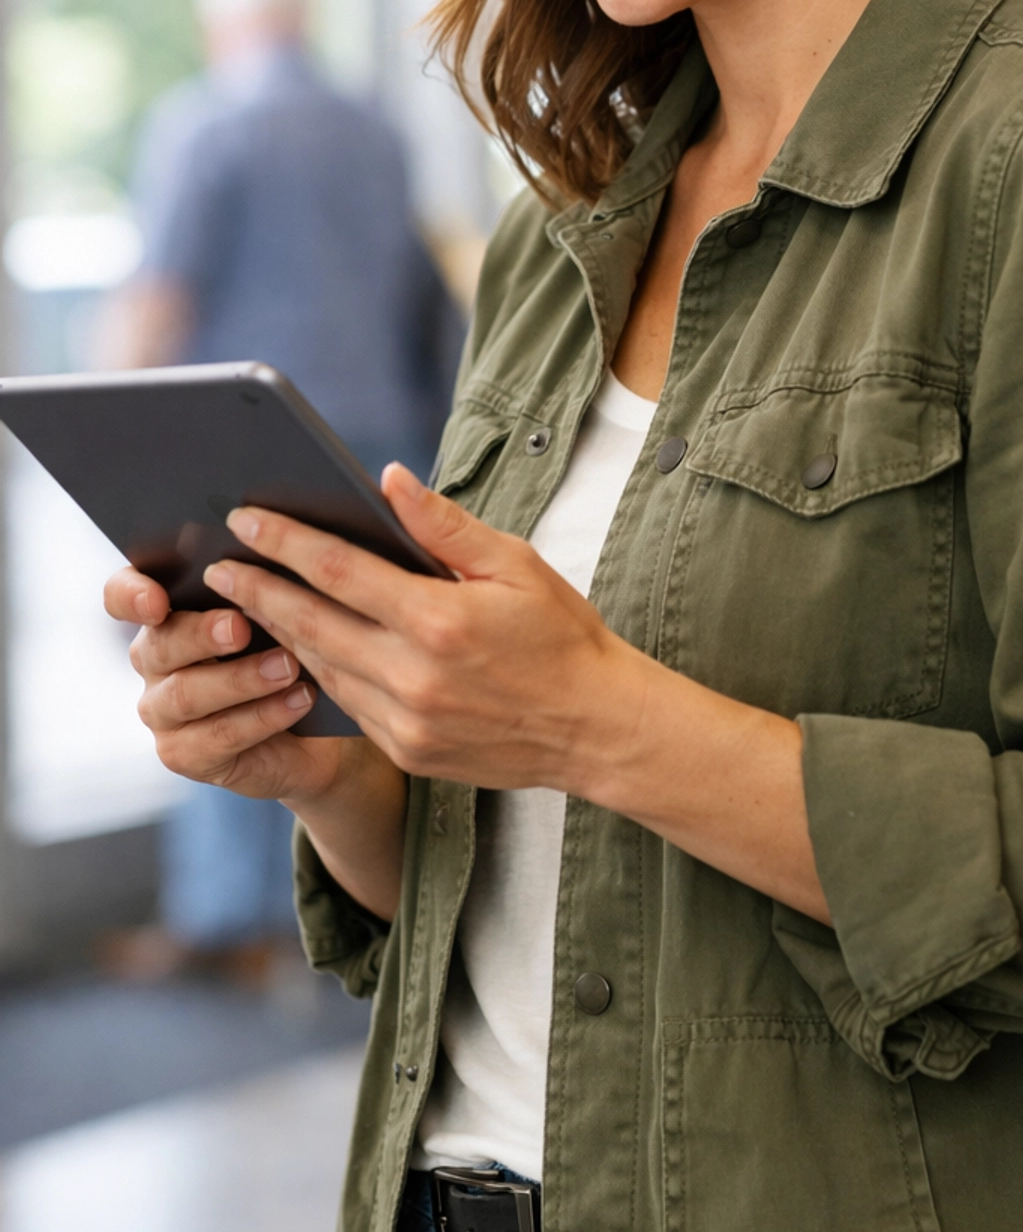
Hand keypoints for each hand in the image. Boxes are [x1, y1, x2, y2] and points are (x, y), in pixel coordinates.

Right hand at [104, 566, 408, 920]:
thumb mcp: (287, 604)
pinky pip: (215, 738)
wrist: (320, 723)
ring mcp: (164, 711)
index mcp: (166, 611)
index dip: (131, 595)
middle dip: (201, 634)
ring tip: (289, 666)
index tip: (157, 599)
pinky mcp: (186, 754)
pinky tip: (299, 700)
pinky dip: (261, 717)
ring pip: (185, 695)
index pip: (124, 595)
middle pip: (157, 645)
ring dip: (240, 679)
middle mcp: (154, 660)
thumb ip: (267, 573)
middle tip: (241, 626)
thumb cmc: (300, 644)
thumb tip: (279, 531)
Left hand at [204, 465, 830, 921]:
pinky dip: (317, 672)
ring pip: (321, 668)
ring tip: (246, 603)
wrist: (595, 727)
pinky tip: (300, 648)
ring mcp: (406, 721)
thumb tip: (389, 480)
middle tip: (218, 567)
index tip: (245, 520)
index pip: (339, 570)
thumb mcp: (516, 564)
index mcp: (440, 619)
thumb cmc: (561, 634)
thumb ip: (445, 525)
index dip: (285, 542)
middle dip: (259, 591)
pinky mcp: (406, 751)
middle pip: (312, 623)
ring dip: (279, 633)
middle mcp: (415, 675)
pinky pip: (346, 703)